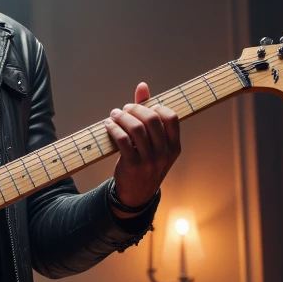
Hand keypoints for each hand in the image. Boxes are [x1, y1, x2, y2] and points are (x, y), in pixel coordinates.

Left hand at [106, 82, 180, 212]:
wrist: (136, 195)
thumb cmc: (145, 163)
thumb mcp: (153, 143)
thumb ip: (149, 115)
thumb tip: (142, 86)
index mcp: (174, 146)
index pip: (171, 117)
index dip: (155, 107)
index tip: (142, 108)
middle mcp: (164, 153)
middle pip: (152, 119)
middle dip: (135, 109)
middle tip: (124, 109)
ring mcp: (149, 161)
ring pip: (136, 128)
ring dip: (122, 117)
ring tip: (114, 115)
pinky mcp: (132, 166)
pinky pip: (122, 140)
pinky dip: (113, 128)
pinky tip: (108, 125)